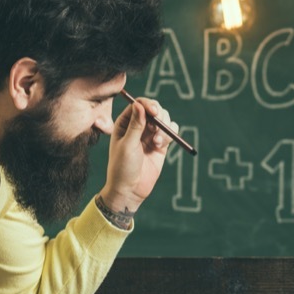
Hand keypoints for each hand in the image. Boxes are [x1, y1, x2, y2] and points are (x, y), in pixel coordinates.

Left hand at [101, 96, 174, 212]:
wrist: (130, 190)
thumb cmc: (122, 167)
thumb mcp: (127, 145)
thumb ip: (135, 125)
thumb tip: (139, 104)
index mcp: (125, 123)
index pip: (139, 104)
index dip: (148, 105)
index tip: (154, 113)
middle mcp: (138, 126)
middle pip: (154, 109)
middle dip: (159, 116)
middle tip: (157, 127)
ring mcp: (150, 135)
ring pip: (165, 119)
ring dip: (164, 128)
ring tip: (156, 142)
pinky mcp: (161, 145)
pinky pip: (171, 132)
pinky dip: (169, 135)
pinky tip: (159, 146)